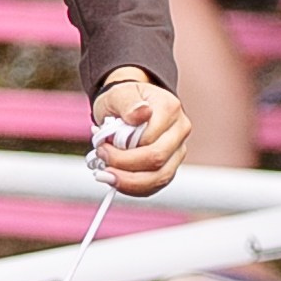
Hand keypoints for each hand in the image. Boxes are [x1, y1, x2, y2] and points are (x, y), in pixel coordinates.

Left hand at [91, 71, 191, 196]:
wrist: (130, 105)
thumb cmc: (123, 99)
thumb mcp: (119, 93)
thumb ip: (128, 103)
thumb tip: (141, 113)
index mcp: (170, 108)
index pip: (148, 138)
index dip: (122, 147)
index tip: (101, 143)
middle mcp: (179, 130)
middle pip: (156, 159)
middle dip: (123, 165)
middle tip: (101, 158)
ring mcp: (178, 151)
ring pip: (159, 177)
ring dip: (128, 181)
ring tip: (106, 175)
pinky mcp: (170, 166)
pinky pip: (155, 185)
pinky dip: (133, 187)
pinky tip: (116, 180)